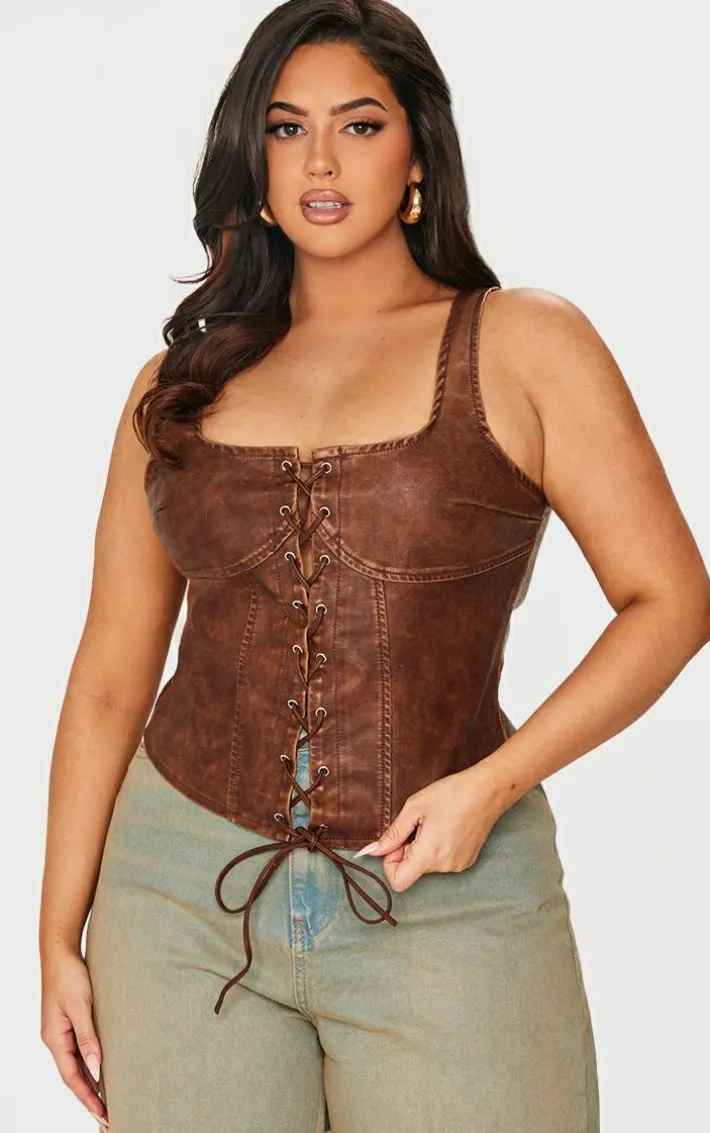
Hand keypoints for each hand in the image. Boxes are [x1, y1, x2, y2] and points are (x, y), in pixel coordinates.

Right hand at [40, 945, 108, 1128]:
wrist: (61, 952)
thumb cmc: (69, 975)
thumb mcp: (81, 1006)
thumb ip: (88, 1037)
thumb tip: (96, 1067)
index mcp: (55, 1038)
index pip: (73, 1077)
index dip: (88, 1098)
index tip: (103, 1115)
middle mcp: (56, 1038)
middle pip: (74, 1075)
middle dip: (90, 1097)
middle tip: (109, 1116)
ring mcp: (62, 1031)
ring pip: (77, 1064)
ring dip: (91, 1081)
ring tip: (108, 1100)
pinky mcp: (70, 1021)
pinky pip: (80, 1050)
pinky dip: (91, 1063)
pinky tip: (102, 1069)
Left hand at [353, 764, 503, 892]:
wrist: (488, 790)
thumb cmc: (451, 794)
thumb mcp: (414, 808)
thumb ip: (391, 834)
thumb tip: (370, 852)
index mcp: (429, 854)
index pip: (398, 882)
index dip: (390, 863)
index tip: (397, 841)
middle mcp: (445, 866)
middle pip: (412, 871)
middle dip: (407, 850)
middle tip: (417, 824)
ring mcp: (458, 865)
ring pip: (426, 865)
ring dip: (422, 848)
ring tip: (435, 823)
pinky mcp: (467, 861)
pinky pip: (442, 862)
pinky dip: (437, 848)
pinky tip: (446, 827)